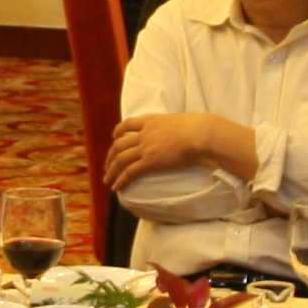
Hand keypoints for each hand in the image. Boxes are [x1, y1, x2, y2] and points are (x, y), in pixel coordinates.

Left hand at [101, 110, 251, 190]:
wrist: (199, 133)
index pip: (128, 124)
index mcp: (151, 121)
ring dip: (111, 170)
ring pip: (120, 159)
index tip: (114, 137)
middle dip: (110, 156)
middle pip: (119, 144)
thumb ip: (174, 126)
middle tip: (107, 166)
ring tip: (107, 180)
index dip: (118, 131)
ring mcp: (146, 147)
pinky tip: (117, 187)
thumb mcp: (181, 121)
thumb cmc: (198, 127)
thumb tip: (182, 130)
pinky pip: (130, 171)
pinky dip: (120, 180)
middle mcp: (144, 133)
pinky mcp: (150, 161)